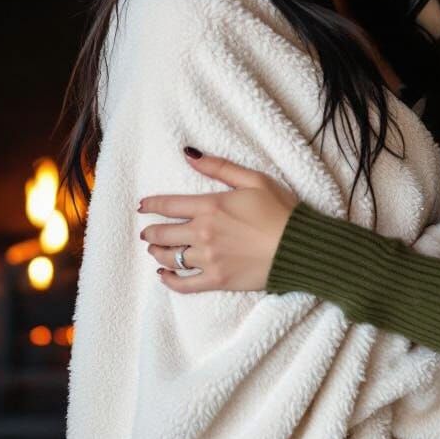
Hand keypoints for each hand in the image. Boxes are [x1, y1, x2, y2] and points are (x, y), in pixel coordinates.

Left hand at [138, 148, 298, 292]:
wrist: (297, 246)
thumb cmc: (280, 210)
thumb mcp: (254, 179)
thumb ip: (219, 167)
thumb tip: (189, 154)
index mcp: (210, 206)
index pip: (169, 205)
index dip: (151, 205)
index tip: (142, 206)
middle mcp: (203, 232)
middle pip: (163, 233)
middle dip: (151, 232)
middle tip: (147, 232)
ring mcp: (208, 258)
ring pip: (169, 258)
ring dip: (157, 253)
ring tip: (155, 251)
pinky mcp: (216, 279)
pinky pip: (184, 284)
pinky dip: (169, 281)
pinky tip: (164, 276)